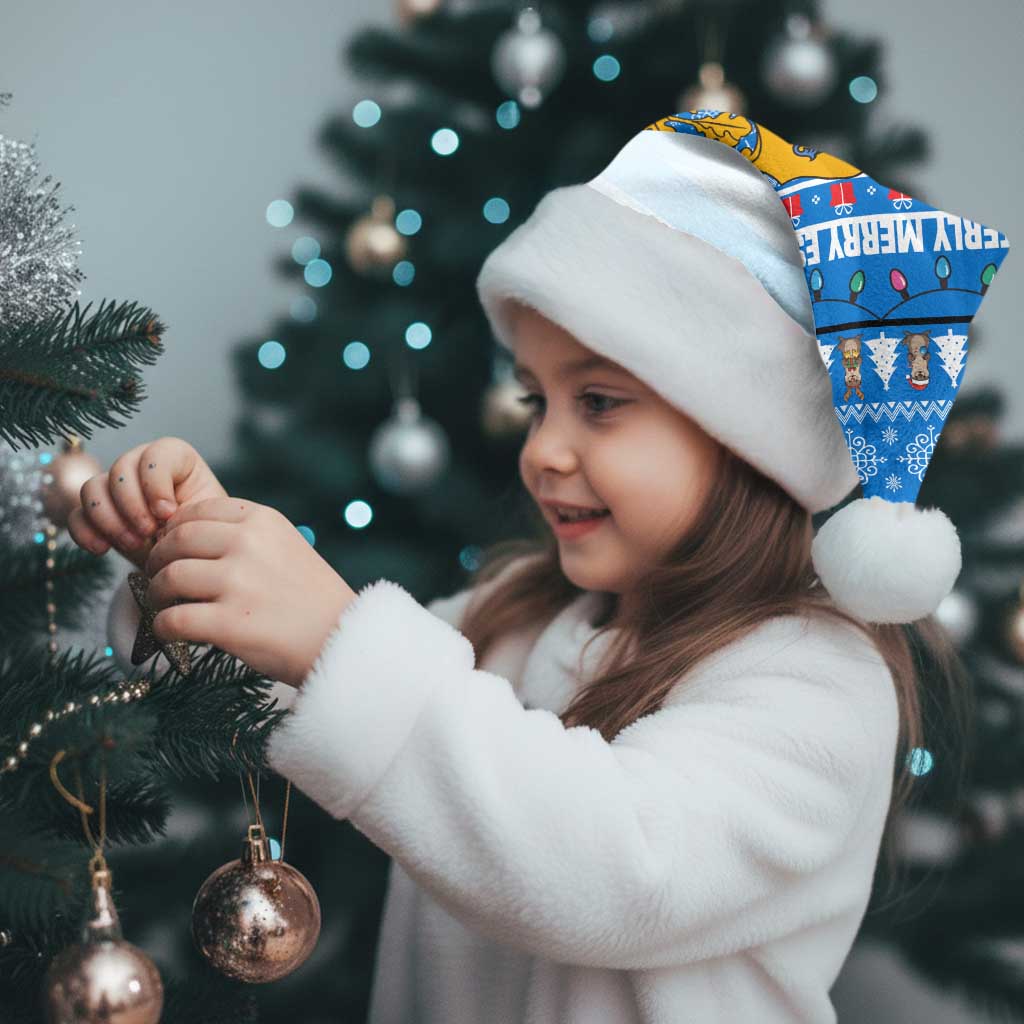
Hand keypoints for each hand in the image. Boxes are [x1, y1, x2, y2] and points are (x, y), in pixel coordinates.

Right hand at [67, 437, 227, 570]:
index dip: (156, 483)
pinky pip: (76, 515)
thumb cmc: (203, 534)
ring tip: (133, 544)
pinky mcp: (97, 514)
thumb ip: (189, 510)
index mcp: (176, 459)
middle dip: (132, 505)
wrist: (188, 560)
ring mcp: (115, 488)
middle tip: (148, 533)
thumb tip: (163, 515)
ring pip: (92, 488)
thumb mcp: (206, 520)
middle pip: (120, 469)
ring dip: (109, 519)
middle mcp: (141, 466)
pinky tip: (102, 549)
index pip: (156, 454)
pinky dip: (85, 532)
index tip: (168, 513)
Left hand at [143, 496, 357, 687]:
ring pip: (169, 578)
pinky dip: (163, 628)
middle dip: (158, 560)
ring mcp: (238, 583)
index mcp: (263, 520)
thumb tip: (184, 538)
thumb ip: (245, 536)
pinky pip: (172, 620)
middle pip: (176, 541)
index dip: (174, 530)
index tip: (172, 548)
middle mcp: (248, 544)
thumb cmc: (312, 598)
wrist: (342, 639)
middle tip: (157, 577)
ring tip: (164, 605)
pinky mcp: (229, 623)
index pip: (197, 511)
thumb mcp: (287, 546)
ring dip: (157, 594)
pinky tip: (170, 632)